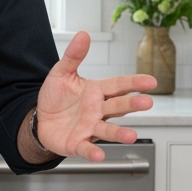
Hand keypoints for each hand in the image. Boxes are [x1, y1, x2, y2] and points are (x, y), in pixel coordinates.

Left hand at [35, 30, 157, 161]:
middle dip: (132, 104)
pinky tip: (99, 155)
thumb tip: (83, 34)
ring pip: (108, 130)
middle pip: (118, 106)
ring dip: (120, 133)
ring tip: (132, 136)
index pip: (119, 85)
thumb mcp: (61, 73)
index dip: (134, 83)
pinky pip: (87, 147)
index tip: (151, 81)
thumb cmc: (56, 97)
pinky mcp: (78, 143)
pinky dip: (93, 152)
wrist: (40, 119)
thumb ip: (74, 56)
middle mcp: (98, 110)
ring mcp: (90, 127)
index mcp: (96, 91)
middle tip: (147, 102)